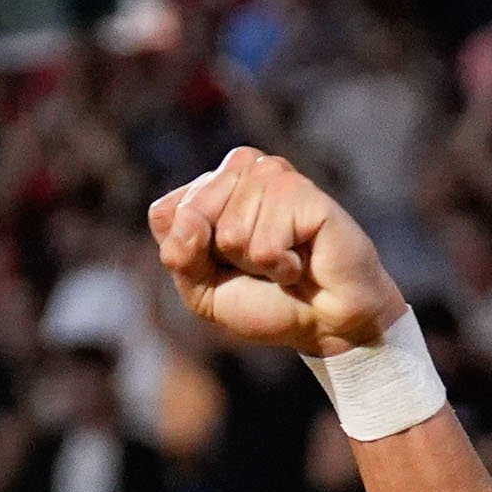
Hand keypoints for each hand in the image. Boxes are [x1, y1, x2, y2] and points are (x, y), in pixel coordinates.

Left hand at [148, 148, 405, 357]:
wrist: (324, 322)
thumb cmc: (266, 301)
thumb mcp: (203, 290)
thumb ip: (179, 256)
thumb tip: (188, 221)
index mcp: (212, 185)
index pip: (166, 214)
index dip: (189, 257)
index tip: (226, 266)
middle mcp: (243, 169)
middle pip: (193, 216)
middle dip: (221, 258)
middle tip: (258, 264)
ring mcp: (274, 174)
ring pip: (230, 232)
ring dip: (256, 264)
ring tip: (284, 261)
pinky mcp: (303, 190)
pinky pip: (264, 243)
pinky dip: (281, 267)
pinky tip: (302, 260)